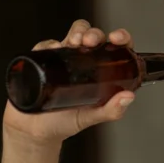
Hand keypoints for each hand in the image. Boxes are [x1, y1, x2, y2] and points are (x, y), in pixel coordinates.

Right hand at [3, 19, 136, 144]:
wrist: (35, 130)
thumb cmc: (64, 122)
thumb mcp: (91, 117)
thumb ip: (111, 110)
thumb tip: (128, 97)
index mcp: (100, 71)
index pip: (114, 48)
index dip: (120, 37)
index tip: (117, 38)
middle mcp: (83, 61)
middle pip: (93, 36)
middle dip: (94, 33)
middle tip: (92, 42)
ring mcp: (64, 59)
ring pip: (73, 34)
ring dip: (77, 32)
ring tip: (76, 42)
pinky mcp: (43, 60)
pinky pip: (46, 45)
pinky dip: (50, 43)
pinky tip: (54, 49)